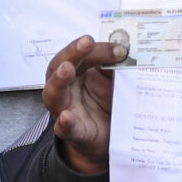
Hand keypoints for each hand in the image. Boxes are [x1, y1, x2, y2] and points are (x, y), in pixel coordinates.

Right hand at [42, 35, 124, 175]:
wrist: (108, 138)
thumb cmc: (107, 104)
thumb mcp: (114, 83)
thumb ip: (116, 69)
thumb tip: (127, 54)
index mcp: (77, 72)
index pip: (81, 54)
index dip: (98, 48)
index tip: (120, 49)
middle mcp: (66, 87)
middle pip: (60, 65)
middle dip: (72, 52)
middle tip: (86, 43)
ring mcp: (66, 109)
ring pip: (53, 94)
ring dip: (59, 80)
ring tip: (66, 70)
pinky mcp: (73, 132)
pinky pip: (65, 128)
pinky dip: (64, 123)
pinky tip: (66, 117)